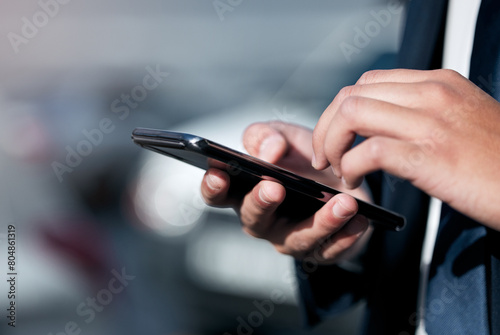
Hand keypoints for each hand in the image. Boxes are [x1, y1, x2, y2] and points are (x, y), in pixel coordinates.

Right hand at [201, 121, 370, 263]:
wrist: (341, 179)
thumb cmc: (304, 160)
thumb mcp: (285, 138)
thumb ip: (268, 135)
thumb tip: (269, 151)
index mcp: (245, 190)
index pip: (219, 193)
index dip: (213, 186)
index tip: (218, 174)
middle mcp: (262, 218)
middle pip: (254, 218)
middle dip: (262, 203)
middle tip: (274, 187)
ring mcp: (289, 237)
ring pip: (298, 237)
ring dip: (320, 221)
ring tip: (342, 203)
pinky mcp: (320, 250)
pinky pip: (331, 248)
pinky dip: (347, 235)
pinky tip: (360, 220)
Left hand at [312, 69, 499, 229]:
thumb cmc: (498, 162)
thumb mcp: (462, 119)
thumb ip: (423, 113)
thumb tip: (382, 125)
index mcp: (439, 83)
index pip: (368, 83)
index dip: (340, 110)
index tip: (336, 135)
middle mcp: (432, 95)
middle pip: (351, 95)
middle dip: (326, 126)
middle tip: (325, 155)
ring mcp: (431, 122)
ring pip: (352, 114)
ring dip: (332, 144)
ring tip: (338, 169)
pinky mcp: (430, 156)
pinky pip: (368, 151)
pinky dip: (350, 167)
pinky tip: (355, 181)